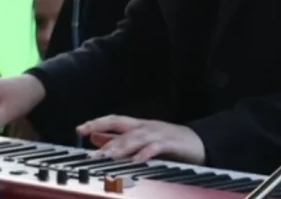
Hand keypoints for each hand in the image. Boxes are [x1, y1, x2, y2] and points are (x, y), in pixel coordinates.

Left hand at [77, 115, 205, 163]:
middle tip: (90, 152)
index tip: (80, 129)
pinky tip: (136, 160)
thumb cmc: (170, 141)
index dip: (97, 122)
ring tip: (106, 156)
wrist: (200, 142)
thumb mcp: (142, 139)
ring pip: (136, 137)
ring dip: (120, 147)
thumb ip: (119, 139)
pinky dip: (146, 153)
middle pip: (122, 128)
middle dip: (105, 138)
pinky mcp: (172, 144)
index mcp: (138, 125)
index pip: (114, 120)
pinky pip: (157, 147)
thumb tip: (95, 138)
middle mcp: (146, 127)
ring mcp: (159, 134)